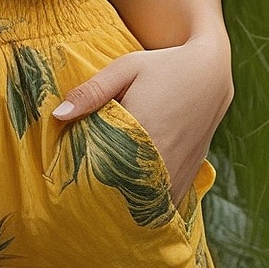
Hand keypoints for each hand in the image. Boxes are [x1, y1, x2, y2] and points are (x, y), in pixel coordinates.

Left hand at [51, 32, 232, 206]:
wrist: (211, 72)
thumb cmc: (161, 66)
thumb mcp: (124, 69)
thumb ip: (91, 92)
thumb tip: (57, 115)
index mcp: (143, 130)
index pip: (105, 168)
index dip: (85, 177)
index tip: (70, 179)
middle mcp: (164, 156)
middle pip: (124, 191)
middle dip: (103, 194)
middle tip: (82, 193)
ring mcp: (180, 169)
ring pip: (148, 201)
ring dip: (127, 201)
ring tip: (105, 197)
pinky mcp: (190, 173)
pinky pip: (166, 201)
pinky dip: (149, 201)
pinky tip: (132, 194)